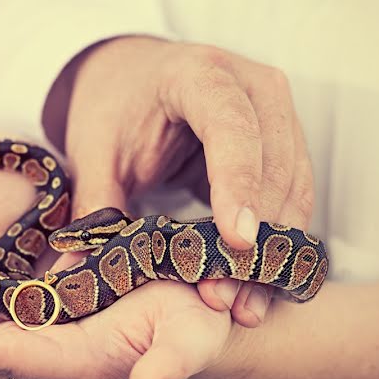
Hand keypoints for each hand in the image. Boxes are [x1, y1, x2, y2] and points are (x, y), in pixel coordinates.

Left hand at [44, 36, 314, 326]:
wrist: (134, 76)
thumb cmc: (114, 107)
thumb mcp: (93, 150)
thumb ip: (94, 204)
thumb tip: (83, 270)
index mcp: (198, 73)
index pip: (231, 128)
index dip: (238, 184)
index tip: (237, 240)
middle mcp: (252, 84)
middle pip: (274, 162)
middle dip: (257, 234)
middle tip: (228, 295)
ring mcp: (278, 111)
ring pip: (294, 185)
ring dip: (274, 249)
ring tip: (242, 305)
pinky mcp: (285, 142)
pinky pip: (295, 195)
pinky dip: (280, 242)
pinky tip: (257, 287)